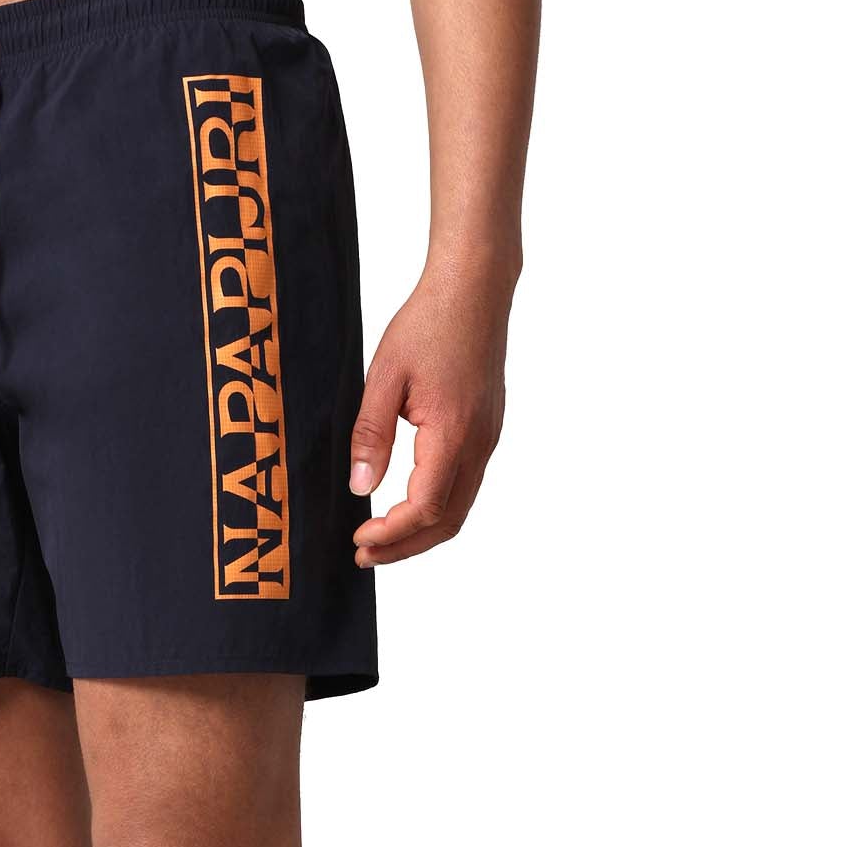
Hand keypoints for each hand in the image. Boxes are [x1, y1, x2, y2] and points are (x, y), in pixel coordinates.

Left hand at [348, 262, 513, 566]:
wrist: (474, 289)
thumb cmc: (429, 323)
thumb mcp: (384, 376)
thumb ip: (371, 435)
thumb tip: (361, 487)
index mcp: (453, 432)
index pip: (425, 508)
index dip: (392, 533)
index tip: (359, 540)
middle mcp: (479, 442)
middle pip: (448, 521)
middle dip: (406, 547)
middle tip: (365, 557)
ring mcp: (488, 438)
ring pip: (459, 508)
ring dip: (421, 533)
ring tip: (382, 541)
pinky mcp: (486, 431)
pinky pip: (464, 486)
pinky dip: (436, 510)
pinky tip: (408, 508)